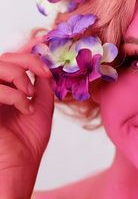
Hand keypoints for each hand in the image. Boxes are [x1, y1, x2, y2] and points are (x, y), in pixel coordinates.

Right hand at [0, 51, 53, 196]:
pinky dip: (12, 95)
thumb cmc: (29, 139)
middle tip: (39, 81)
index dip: (31, 59)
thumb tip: (45, 65)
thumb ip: (42, 85)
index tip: (47, 72)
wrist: (21, 164)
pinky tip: (24, 109)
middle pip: (2, 58)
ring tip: (29, 96)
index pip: (11, 59)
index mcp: (6, 87)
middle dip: (25, 63)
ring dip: (16, 76)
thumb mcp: (41, 105)